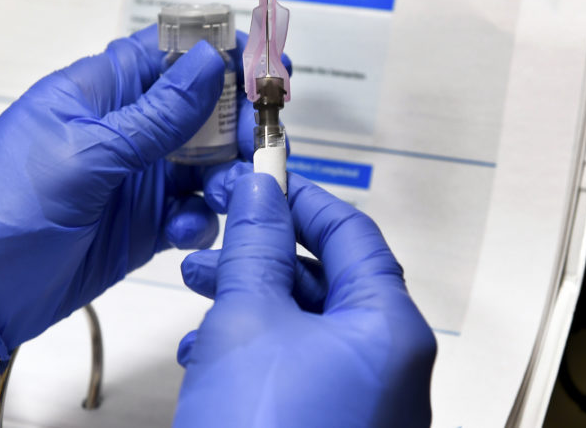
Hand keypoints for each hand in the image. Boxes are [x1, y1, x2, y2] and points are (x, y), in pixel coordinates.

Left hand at [0, 26, 266, 364]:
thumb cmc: (7, 203)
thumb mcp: (86, 152)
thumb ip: (156, 114)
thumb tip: (211, 61)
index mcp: (101, 92)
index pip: (170, 52)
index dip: (220, 52)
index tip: (265, 67)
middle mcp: (125, 130)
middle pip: (202, 109)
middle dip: (236, 124)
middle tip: (255, 144)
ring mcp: (137, 178)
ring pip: (206, 163)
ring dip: (227, 175)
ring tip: (225, 194)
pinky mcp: (144, 223)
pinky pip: (193, 212)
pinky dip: (201, 219)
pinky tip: (185, 232)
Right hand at [175, 169, 436, 426]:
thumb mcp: (248, 319)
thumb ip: (256, 247)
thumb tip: (259, 190)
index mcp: (387, 329)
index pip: (353, 235)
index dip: (303, 199)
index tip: (260, 181)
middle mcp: (387, 366)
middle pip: (327, 281)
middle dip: (263, 253)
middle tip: (216, 233)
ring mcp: (361, 404)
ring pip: (303, 326)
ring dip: (249, 300)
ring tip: (197, 287)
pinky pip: (295, 370)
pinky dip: (252, 349)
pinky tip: (203, 353)